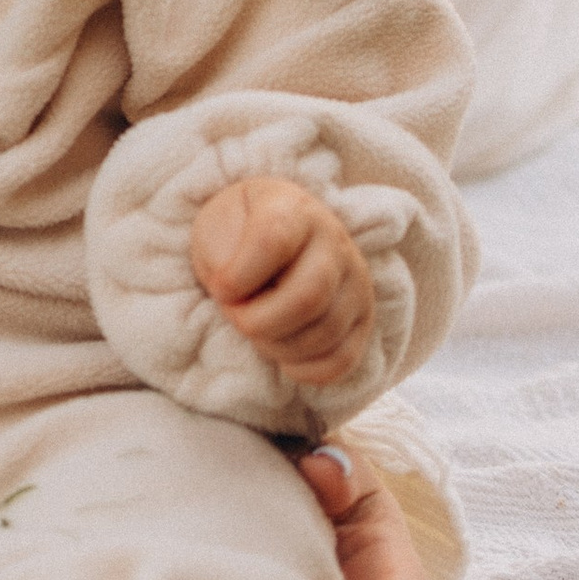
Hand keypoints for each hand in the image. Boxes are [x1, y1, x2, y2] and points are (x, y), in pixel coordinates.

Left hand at [190, 174, 373, 396]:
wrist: (269, 241)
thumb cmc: (237, 235)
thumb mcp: (216, 226)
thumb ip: (219, 253)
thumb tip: (234, 295)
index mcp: (293, 209)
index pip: (274, 240)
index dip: (239, 276)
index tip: (218, 289)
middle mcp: (335, 242)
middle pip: (308, 296)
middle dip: (258, 321)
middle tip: (234, 317)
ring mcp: (355, 281)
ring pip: (324, 333)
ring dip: (276, 346)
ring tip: (255, 331)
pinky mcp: (362, 319)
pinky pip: (342, 359)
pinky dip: (305, 370)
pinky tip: (281, 357)